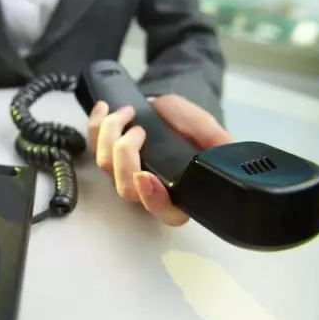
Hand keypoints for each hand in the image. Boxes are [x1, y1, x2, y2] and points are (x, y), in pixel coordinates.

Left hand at [88, 94, 232, 225]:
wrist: (170, 110)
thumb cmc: (190, 126)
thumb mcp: (208, 131)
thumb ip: (217, 143)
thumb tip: (226, 151)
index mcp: (177, 191)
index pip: (166, 211)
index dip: (154, 200)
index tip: (147, 177)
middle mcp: (147, 188)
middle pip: (126, 189)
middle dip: (126, 156)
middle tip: (140, 130)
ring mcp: (123, 172)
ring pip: (104, 166)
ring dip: (111, 135)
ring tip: (127, 112)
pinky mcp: (107, 154)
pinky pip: (92, 146)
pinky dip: (95, 125)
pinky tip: (104, 108)